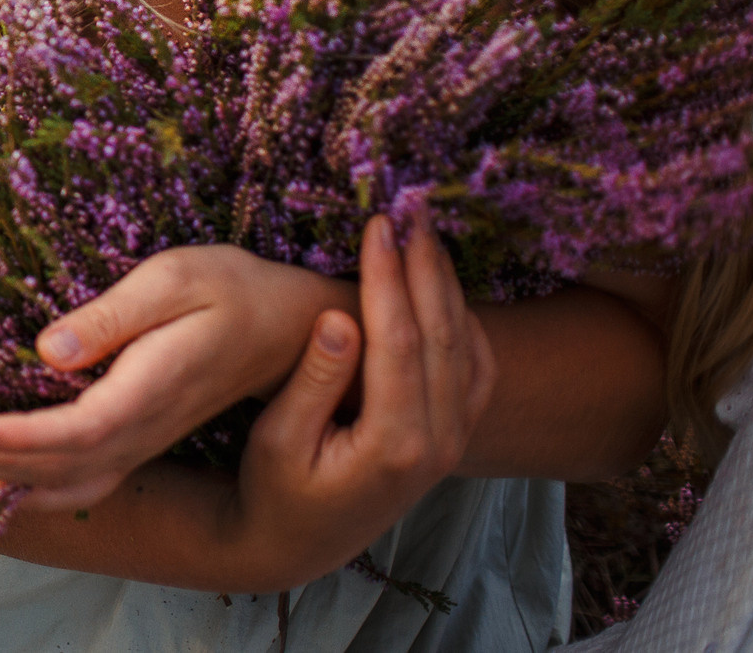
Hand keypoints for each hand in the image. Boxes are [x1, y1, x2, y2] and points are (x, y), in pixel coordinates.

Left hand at [0, 244, 353, 509]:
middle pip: (56, 464)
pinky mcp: (139, 436)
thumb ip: (114, 316)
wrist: (294, 327)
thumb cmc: (235, 289)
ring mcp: (143, 439)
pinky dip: (37, 487)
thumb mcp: (178, 277)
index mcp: (151, 388)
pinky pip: (84, 479)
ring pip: (66, 479)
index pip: (74, 431)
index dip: (15, 438)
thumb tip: (49, 349)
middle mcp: (144, 427)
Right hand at [216, 213, 496, 586]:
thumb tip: (340, 316)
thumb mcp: (277, 440)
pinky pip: (476, 370)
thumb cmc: (275, 489)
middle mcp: (438, 442)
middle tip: (410, 208)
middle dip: (425, 265)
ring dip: (448, 286)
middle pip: (443, 335)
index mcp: (395, 443)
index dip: (388, 277)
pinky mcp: (452, 437)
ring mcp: (453, 442)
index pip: (399, 341)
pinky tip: (444, 287)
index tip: (377, 224)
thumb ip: (313, 382)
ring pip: (467, 347)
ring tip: (425, 232)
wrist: (302, 543)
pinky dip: (467, 322)